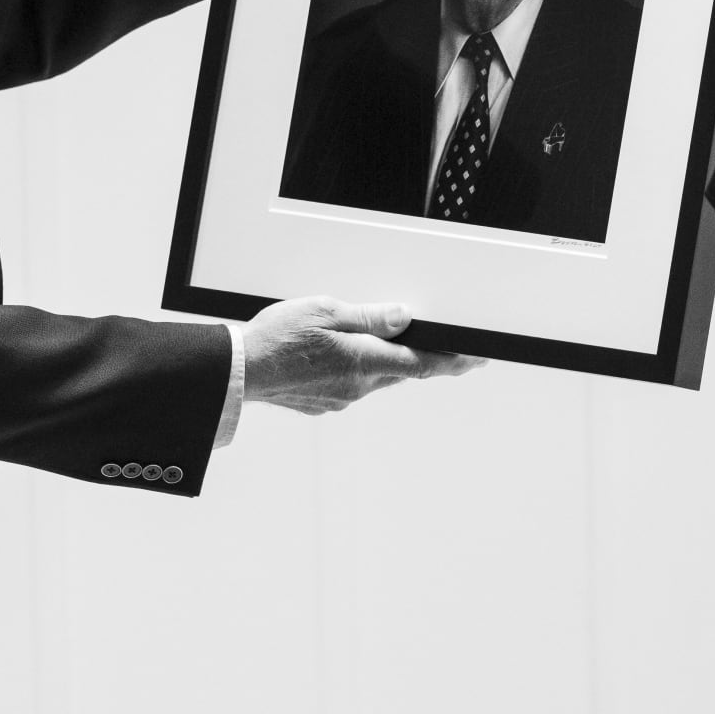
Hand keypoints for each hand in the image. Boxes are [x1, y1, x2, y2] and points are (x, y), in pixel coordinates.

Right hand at [240, 296, 477, 415]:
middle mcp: (357, 387)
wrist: (238, 371)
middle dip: (420, 358)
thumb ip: (369, 316)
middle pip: (401, 371)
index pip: (422, 364)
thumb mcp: (326, 310)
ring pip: (376, 379)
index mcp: (364, 361)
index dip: (453, 361)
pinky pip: (351, 385)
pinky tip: (340, 356)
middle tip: (440, 346)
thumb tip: (404, 318)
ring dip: (384, 362)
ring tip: (379, 341)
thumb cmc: (276, 338)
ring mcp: (340, 399)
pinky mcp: (322, 403)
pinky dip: (356, 370)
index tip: (476, 359)